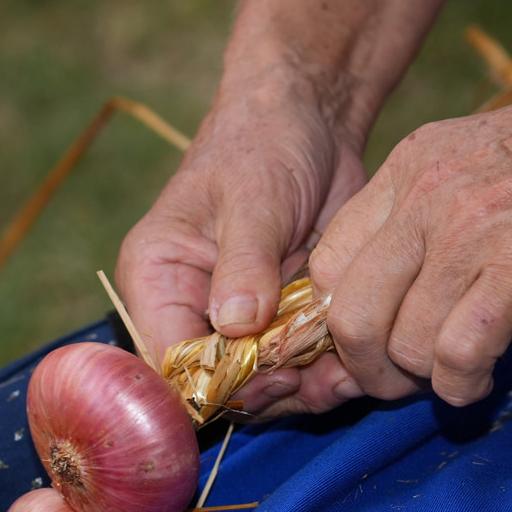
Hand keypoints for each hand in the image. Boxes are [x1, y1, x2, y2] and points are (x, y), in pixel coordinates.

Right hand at [115, 67, 368, 418]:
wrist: (313, 119)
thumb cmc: (264, 141)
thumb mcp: (253, 197)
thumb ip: (244, 262)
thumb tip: (236, 325)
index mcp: (156, 280)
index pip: (171, 360)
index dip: (219, 382)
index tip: (274, 374)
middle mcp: (190, 311)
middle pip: (217, 386)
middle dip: (270, 392)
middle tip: (321, 381)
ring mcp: (239, 322)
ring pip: (262, 386)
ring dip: (305, 389)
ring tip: (348, 376)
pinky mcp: (282, 323)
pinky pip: (298, 368)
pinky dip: (325, 374)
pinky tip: (355, 366)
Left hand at [310, 46, 511, 407]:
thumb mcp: (468, 162)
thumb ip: (417, 219)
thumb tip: (382, 302)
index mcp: (405, 171)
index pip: (325, 268)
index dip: (337, 323)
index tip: (370, 344)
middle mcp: (425, 199)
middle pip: (349, 316)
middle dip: (368, 370)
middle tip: (399, 383)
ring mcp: (471, 231)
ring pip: (404, 343)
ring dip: (423, 381)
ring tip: (453, 377)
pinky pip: (458, 352)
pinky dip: (461, 384)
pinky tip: (476, 381)